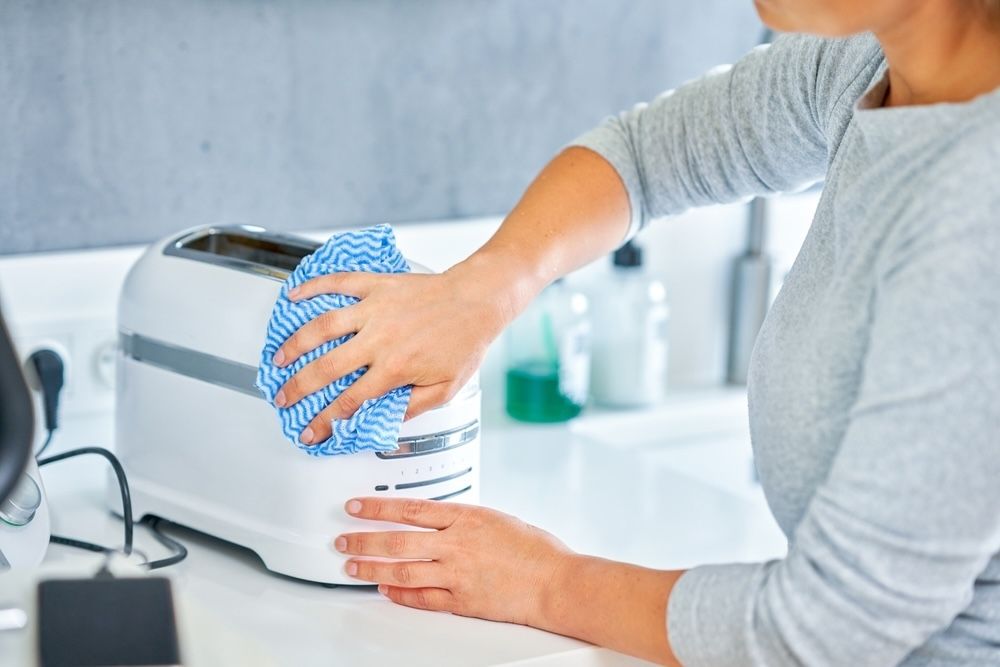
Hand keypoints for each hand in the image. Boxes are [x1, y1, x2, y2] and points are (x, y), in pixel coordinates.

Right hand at [272, 253, 532, 444]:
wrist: (478, 300)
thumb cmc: (465, 341)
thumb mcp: (445, 389)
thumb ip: (413, 407)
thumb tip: (385, 421)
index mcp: (394, 368)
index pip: (349, 401)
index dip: (325, 421)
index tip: (312, 431)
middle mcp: (379, 339)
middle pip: (325, 369)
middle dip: (298, 388)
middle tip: (282, 399)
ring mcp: (374, 310)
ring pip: (322, 327)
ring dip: (294, 344)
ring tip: (277, 358)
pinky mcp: (377, 285)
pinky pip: (337, 283)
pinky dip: (312, 287)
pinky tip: (294, 295)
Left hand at [333, 497, 572, 625]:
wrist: (555, 582)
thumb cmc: (535, 549)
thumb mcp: (496, 519)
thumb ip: (463, 520)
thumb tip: (437, 521)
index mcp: (466, 518)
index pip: (409, 509)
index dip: (377, 507)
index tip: (355, 506)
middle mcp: (456, 545)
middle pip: (397, 540)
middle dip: (363, 539)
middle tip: (342, 539)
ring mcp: (456, 574)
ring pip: (402, 570)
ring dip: (371, 568)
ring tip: (351, 566)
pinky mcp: (461, 601)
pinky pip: (421, 598)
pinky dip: (399, 593)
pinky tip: (385, 589)